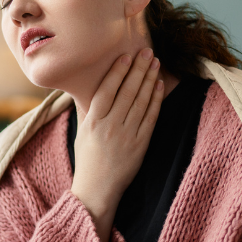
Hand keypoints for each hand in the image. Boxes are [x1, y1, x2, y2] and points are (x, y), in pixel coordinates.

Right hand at [70, 49, 163, 241]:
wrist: (97, 190)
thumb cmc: (87, 160)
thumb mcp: (81, 132)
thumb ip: (86, 109)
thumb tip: (86, 87)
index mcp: (93, 121)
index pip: (107, 90)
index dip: (118, 71)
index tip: (126, 55)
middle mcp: (110, 126)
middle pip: (127, 91)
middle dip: (138, 69)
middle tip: (147, 51)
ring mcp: (127, 135)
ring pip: (141, 101)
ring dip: (149, 80)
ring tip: (155, 63)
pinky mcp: (140, 144)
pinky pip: (151, 118)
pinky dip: (156, 100)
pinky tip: (159, 86)